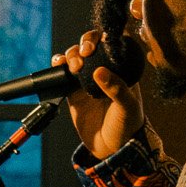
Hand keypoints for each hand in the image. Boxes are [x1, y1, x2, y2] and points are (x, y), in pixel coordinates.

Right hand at [57, 30, 144, 159]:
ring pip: (76, 55)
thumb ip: (117, 89)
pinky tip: (58, 64)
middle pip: (93, 44)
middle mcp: (105, 70)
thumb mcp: (127, 107)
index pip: (114, 44)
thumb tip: (100, 71)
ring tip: (73, 66)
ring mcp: (88, 79)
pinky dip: (58, 64)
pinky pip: (63, 72)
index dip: (105, 37)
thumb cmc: (127, 126)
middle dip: (85, 43)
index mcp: (123, 69)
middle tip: (85, 54)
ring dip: (71, 54)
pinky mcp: (72, 91)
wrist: (111, 149)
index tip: (98, 43)